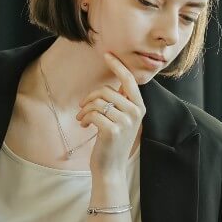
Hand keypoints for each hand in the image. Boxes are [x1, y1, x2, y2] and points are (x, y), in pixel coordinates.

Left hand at [78, 52, 144, 175]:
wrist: (111, 168)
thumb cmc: (113, 142)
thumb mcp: (122, 120)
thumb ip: (122, 102)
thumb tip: (114, 83)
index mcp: (139, 107)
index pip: (129, 80)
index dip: (118, 66)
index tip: (107, 54)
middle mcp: (136, 113)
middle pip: (107, 91)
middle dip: (90, 98)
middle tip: (83, 108)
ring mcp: (125, 122)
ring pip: (98, 102)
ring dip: (85, 109)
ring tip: (82, 119)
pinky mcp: (113, 130)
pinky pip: (93, 113)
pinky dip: (84, 118)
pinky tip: (84, 126)